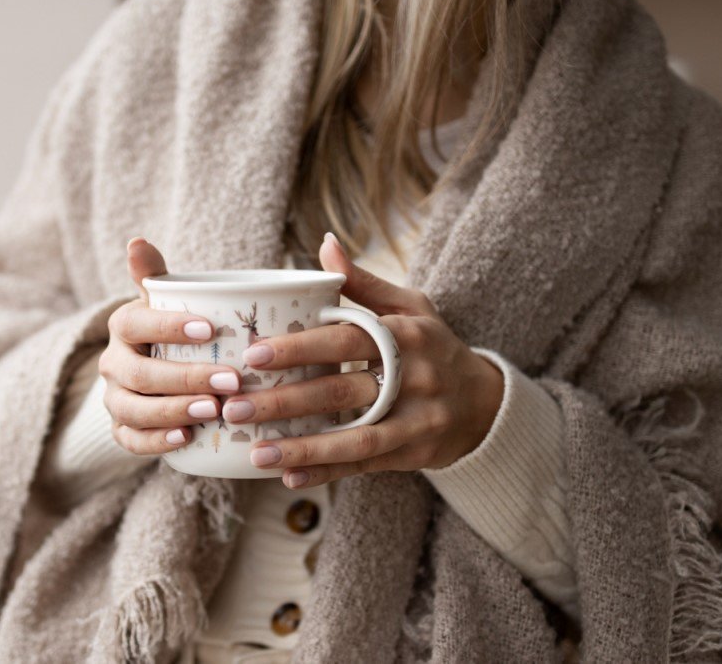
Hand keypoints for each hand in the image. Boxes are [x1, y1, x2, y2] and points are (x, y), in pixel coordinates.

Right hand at [98, 238, 241, 453]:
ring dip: (174, 411)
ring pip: (135, 410)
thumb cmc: (174, 329)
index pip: (137, 323)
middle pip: (141, 374)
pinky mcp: (122, 430)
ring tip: (214, 411)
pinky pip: (130, 440)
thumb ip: (156, 273)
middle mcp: (113, 363)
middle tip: (231, 381)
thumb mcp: (167, 300)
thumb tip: (136, 240)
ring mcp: (115, 399)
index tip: (211, 329)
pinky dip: (156, 442)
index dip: (169, 327)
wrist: (158, 370)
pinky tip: (187, 439)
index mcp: (123, 325)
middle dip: (186, 378)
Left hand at [227, 233, 503, 488]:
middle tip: (235, 407)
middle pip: (341, 392)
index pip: (346, 340)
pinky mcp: (414, 455)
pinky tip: (287, 476)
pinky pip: (364, 466)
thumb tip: (324, 246)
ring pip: (353, 438)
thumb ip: (363, 284)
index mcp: (406, 335)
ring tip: (255, 452)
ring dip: (302, 448)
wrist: (485, 403)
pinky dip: (325, 473)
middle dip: (284, 401)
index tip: (253, 354)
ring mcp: (416, 421)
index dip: (299, 348)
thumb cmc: (433, 346)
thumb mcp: (410, 308)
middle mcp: (414, 379)